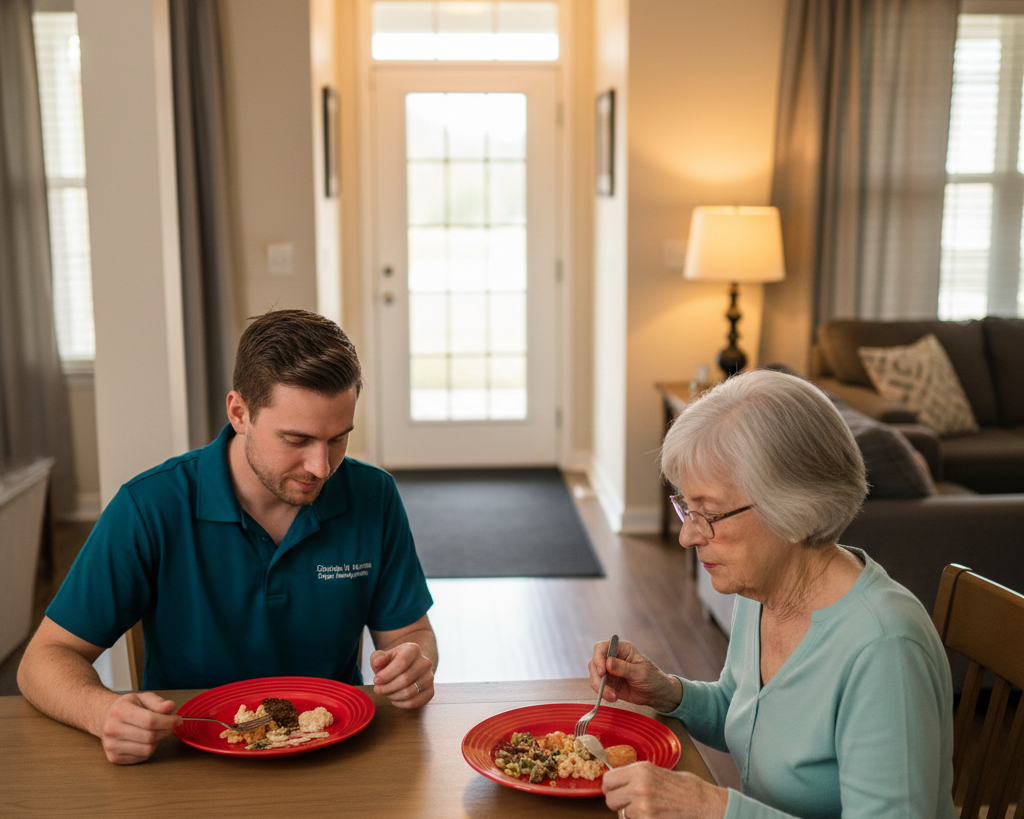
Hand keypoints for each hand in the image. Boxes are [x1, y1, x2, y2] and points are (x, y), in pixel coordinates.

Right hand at [99, 692, 181, 764]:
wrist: (104, 718)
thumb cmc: (127, 707)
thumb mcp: (142, 698)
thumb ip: (158, 702)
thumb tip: (170, 707)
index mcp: (120, 711)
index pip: (150, 721)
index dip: (168, 721)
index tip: (178, 720)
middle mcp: (112, 730)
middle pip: (150, 736)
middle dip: (166, 731)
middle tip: (170, 725)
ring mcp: (111, 746)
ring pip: (147, 749)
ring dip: (158, 741)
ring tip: (155, 732)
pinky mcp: (114, 758)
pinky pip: (141, 757)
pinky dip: (149, 749)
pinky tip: (145, 740)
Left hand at [369, 642, 433, 707]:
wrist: (407, 667)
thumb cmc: (392, 663)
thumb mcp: (382, 657)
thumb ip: (377, 658)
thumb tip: (377, 662)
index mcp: (413, 650)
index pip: (402, 663)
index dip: (387, 674)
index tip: (376, 680)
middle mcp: (425, 662)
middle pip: (405, 679)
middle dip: (387, 687)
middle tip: (378, 689)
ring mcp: (429, 677)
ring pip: (409, 692)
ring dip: (393, 696)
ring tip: (386, 693)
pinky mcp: (430, 691)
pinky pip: (415, 702)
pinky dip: (401, 704)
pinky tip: (394, 699)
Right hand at [588, 640, 681, 713]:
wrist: (657, 694)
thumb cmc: (652, 678)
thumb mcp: (640, 673)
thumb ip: (623, 668)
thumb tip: (608, 662)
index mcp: (621, 649)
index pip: (601, 647)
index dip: (598, 658)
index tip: (602, 671)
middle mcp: (612, 657)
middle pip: (594, 662)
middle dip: (597, 677)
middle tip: (603, 688)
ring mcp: (609, 671)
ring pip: (595, 676)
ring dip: (600, 688)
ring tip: (613, 696)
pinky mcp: (609, 683)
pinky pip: (599, 687)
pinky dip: (603, 693)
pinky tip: (613, 698)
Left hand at [603, 762, 728, 818]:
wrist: (705, 804)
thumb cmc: (687, 787)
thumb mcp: (659, 771)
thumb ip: (638, 775)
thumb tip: (621, 780)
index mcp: (641, 770)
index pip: (608, 780)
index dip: (609, 787)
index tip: (613, 790)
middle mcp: (639, 786)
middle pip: (610, 799)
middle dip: (617, 802)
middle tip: (628, 802)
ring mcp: (643, 807)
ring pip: (621, 814)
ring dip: (629, 813)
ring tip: (645, 809)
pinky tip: (651, 815)